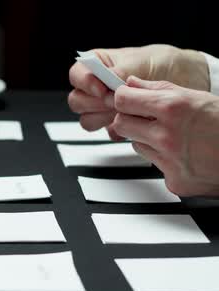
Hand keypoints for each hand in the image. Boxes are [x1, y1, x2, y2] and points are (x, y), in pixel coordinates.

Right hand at [68, 44, 209, 138]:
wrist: (184, 78)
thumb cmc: (161, 63)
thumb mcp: (140, 62)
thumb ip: (119, 73)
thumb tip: (107, 84)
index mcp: (97, 66)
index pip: (77, 75)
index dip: (86, 84)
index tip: (102, 90)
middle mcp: (96, 87)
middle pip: (77, 101)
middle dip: (96, 104)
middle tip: (115, 102)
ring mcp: (103, 107)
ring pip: (87, 120)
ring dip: (104, 119)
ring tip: (125, 112)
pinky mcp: (115, 123)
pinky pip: (107, 132)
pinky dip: (119, 130)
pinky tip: (133, 122)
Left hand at [111, 76, 218, 196]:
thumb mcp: (196, 97)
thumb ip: (159, 89)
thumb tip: (131, 83)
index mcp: (173, 109)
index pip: (122, 100)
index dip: (123, 98)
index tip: (125, 98)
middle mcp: (168, 136)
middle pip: (121, 124)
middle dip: (130, 118)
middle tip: (146, 118)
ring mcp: (169, 160)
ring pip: (136, 145)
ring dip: (147, 139)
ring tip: (174, 136)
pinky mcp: (173, 180)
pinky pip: (154, 164)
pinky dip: (164, 159)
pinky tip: (184, 153)